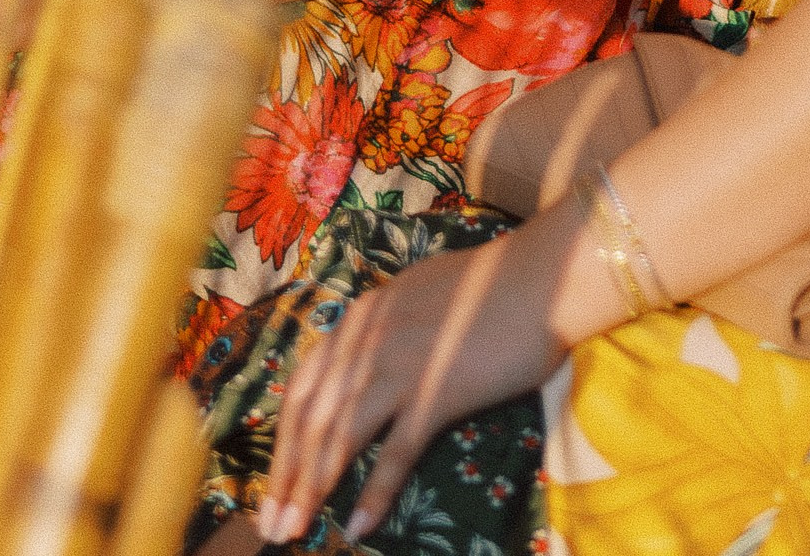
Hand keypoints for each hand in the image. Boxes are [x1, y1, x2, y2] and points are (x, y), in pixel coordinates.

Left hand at [257, 221, 570, 544]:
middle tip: (271, 526)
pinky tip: (358, 525)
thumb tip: (356, 364)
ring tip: (296, 531)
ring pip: (340, 434)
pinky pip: (396, 451)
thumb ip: (379, 330)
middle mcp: (367, 341)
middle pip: (310, 417)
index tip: (271, 485)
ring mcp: (401, 366)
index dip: (281, 442)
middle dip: (285, 476)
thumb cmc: (485, 288)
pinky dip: (374, 492)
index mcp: (359, 319)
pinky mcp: (437, 392)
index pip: (301, 387)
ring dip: (313, 488)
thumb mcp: (412, 297)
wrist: (538, 278)